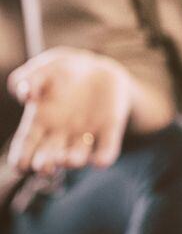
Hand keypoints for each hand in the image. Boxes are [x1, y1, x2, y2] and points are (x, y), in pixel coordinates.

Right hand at [6, 47, 133, 174]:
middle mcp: (60, 135)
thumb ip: (30, 79)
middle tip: (44, 166)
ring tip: (68, 159)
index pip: (24, 150)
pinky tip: (100, 161)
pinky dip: (103, 157)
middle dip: (45, 165)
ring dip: (72, 161)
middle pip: (48, 159)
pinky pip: (106, 150)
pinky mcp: (109, 129)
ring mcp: (84, 134)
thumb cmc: (62, 71)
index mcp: (38, 123)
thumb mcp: (43, 69)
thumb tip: (26, 94)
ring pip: (76, 157)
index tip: (21, 164)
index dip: (21, 160)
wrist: (97, 68)